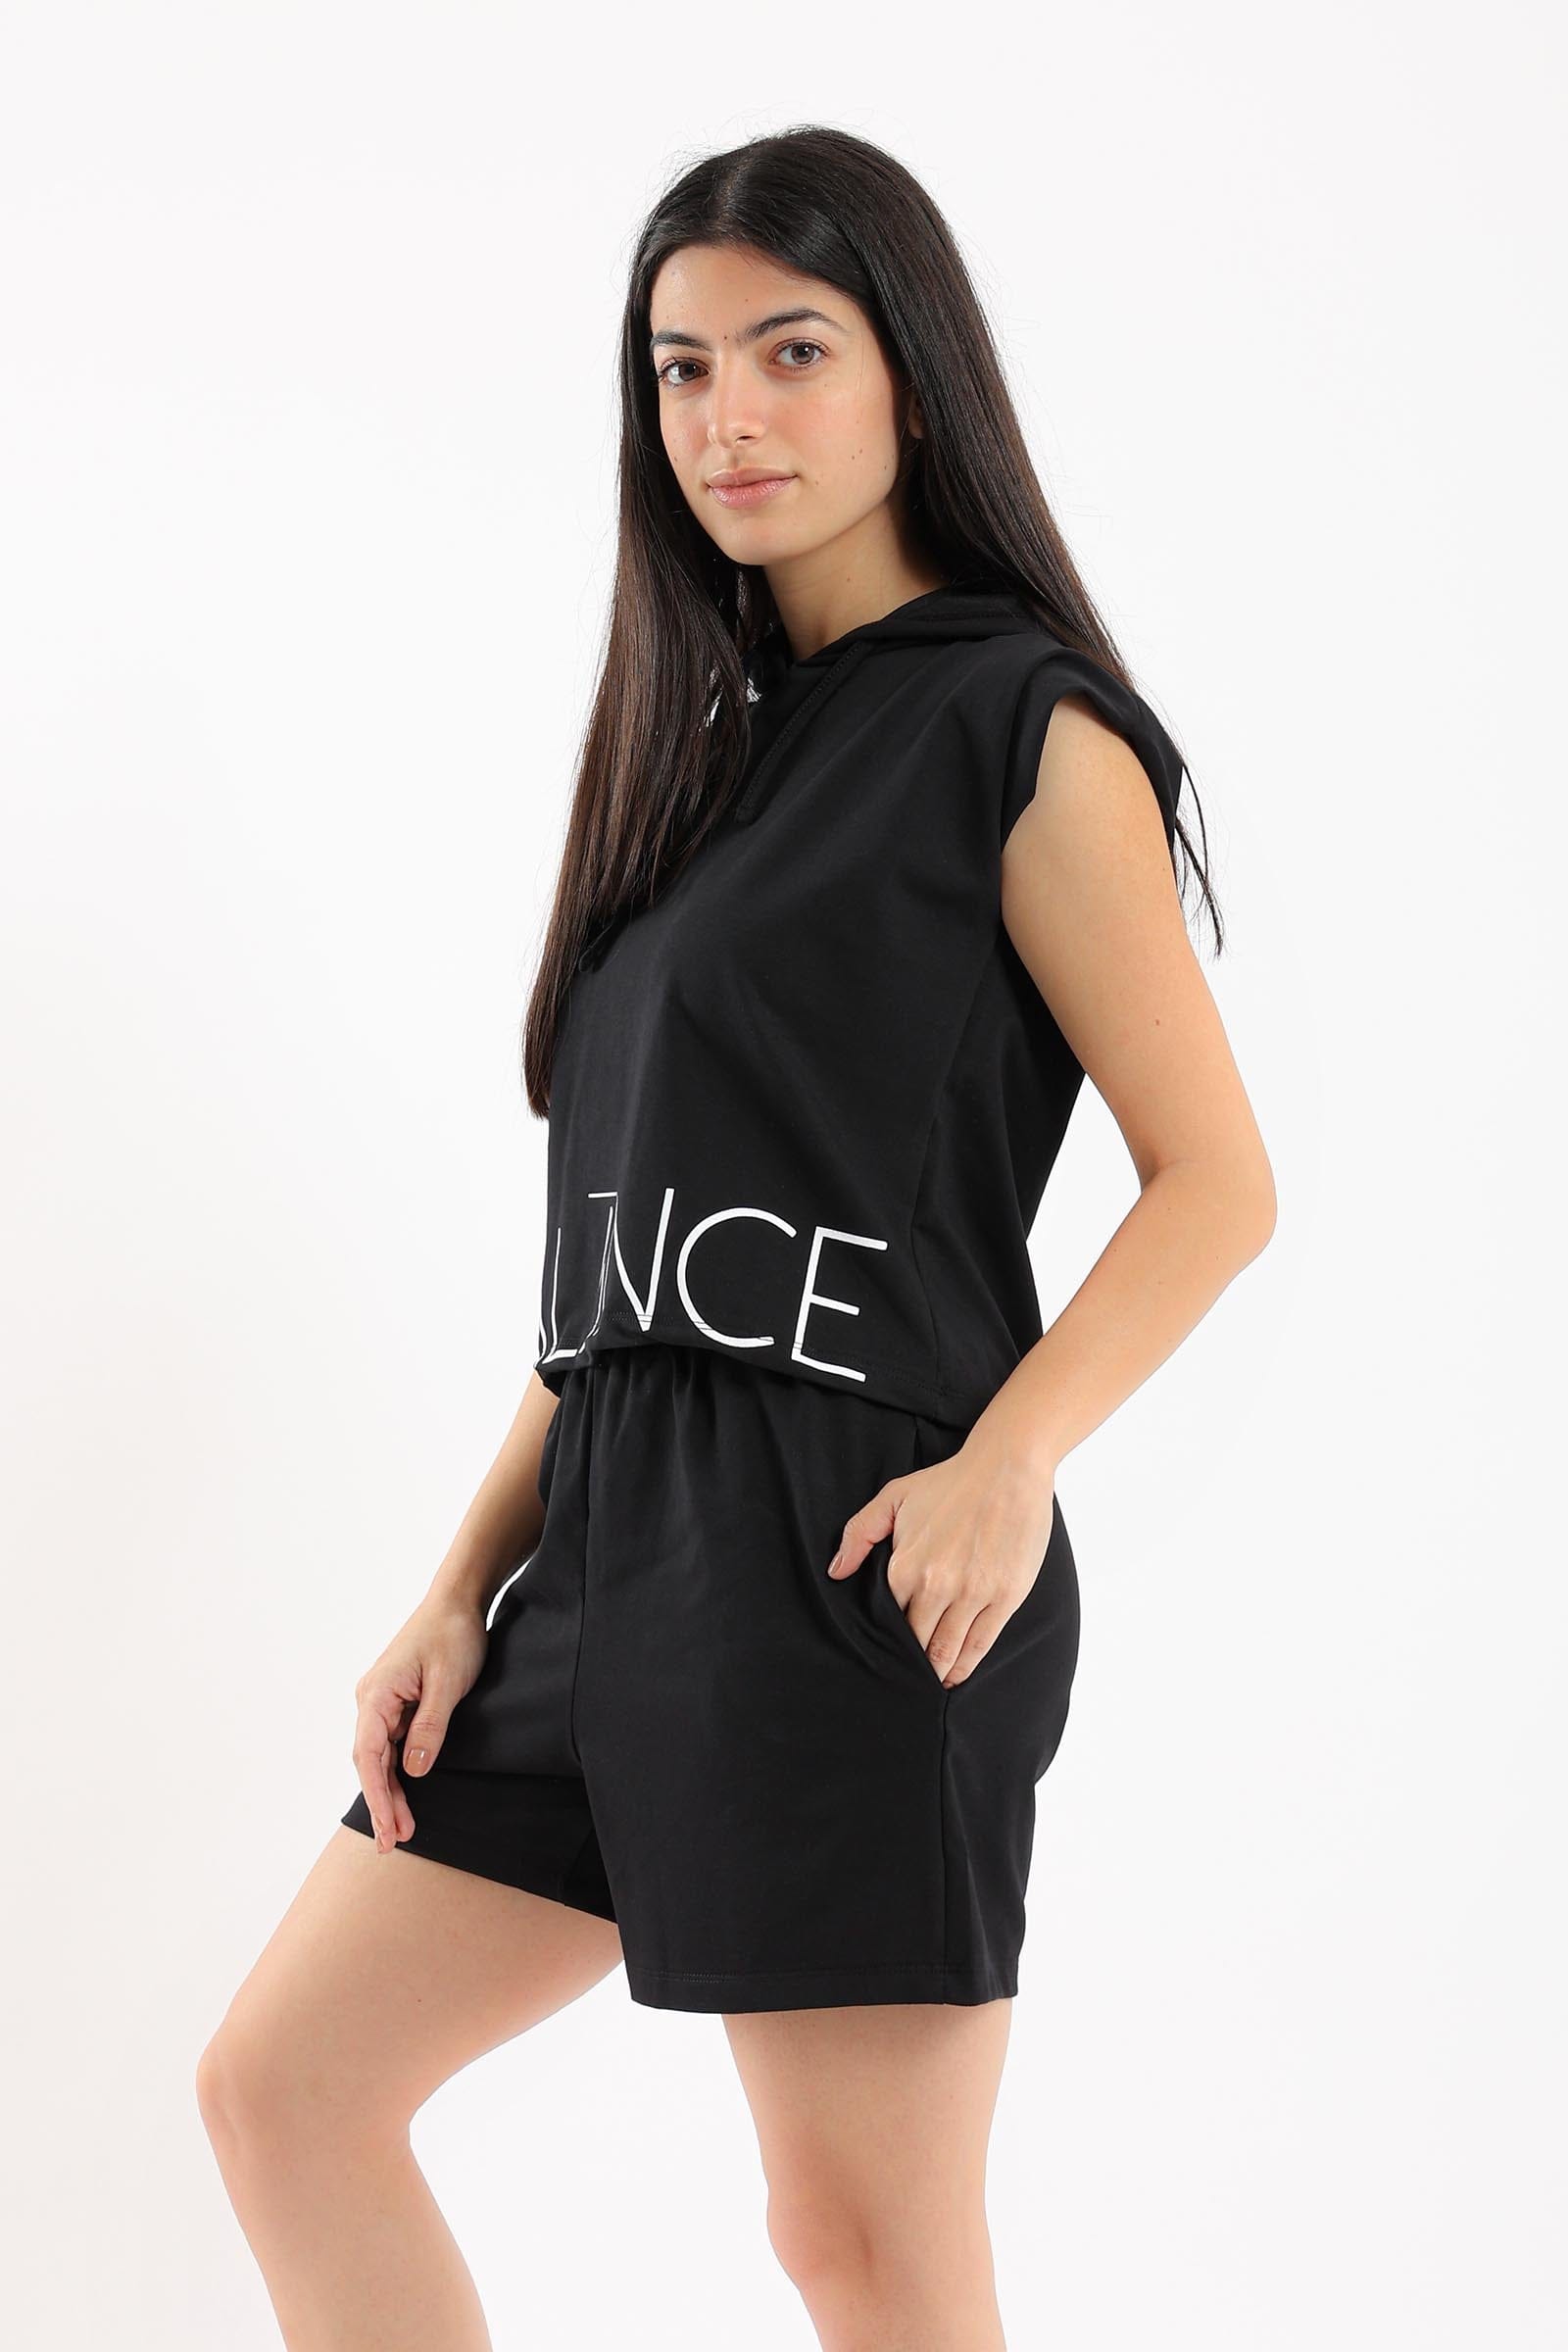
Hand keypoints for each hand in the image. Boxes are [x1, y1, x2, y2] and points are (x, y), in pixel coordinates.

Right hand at [351, 1595, 489, 1850]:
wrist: (457, 1602)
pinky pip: (391, 1744)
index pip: (370, 1756)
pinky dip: (397, 1772)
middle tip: (392, 1844)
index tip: (387, 1829)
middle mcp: (371, 1699)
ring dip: (390, 1792)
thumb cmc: (453, 1635)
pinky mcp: (396, 1701)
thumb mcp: (449, 1684)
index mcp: (376, 1694)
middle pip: (370, 1762)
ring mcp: (382, 1701)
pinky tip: (405, 1796)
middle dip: (382, 1803)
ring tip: (402, 1830)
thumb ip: (430, 1728)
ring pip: (380, 1756)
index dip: (378, 1797)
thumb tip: (414, 1771)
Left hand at [826, 1425, 1057, 1687]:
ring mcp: (974, 1594)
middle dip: (908, 1664)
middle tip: (901, 1679)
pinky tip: (956, 1674)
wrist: (1007, 1469)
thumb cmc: (950, 1482)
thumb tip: (837, 1572)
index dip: (884, 1639)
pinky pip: (981, 1643)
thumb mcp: (894, 1497)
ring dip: (936, 1673)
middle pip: (916, 1642)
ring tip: (929, 1685)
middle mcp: (937, 1586)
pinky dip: (965, 1665)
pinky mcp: (1005, 1597)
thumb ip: (859, 1534)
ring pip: (947, 1651)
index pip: (887, 1619)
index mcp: (906, 1566)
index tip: (881, 1653)